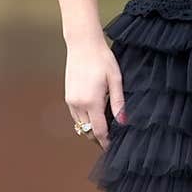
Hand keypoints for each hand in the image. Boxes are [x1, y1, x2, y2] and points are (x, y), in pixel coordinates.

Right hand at [65, 35, 126, 149]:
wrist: (83, 44)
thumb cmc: (102, 59)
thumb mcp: (116, 80)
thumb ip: (118, 103)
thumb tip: (123, 122)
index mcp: (91, 102)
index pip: (98, 131)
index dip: (106, 142)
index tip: (113, 147)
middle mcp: (78, 104)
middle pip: (87, 132)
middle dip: (99, 138)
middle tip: (112, 138)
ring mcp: (70, 101)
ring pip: (80, 125)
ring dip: (91, 129)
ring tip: (105, 127)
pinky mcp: (67, 96)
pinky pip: (76, 116)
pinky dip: (84, 120)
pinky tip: (95, 114)